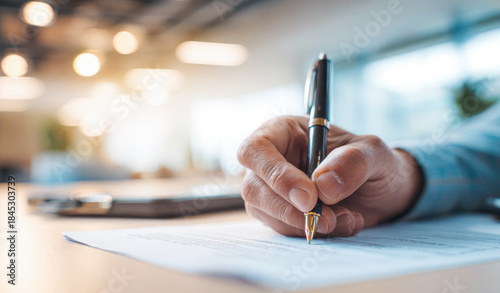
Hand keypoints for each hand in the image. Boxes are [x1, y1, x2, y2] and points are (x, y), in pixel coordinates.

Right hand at [237, 116, 421, 236]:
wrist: (383, 192)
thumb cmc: (372, 162)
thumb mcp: (374, 153)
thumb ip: (353, 161)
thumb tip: (322, 185)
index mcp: (284, 132)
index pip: (256, 149)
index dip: (275, 174)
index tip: (308, 197)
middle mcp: (272, 160)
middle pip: (253, 187)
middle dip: (289, 209)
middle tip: (327, 219)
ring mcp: (272, 189)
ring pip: (265, 213)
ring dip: (304, 224)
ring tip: (345, 218)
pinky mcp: (281, 214)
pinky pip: (283, 229)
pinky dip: (311, 232)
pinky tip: (342, 223)